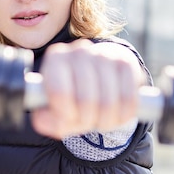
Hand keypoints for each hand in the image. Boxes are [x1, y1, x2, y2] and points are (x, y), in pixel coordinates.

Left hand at [30, 39, 145, 138]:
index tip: (69, 117)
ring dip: (106, 121)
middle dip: (88, 120)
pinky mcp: (126, 62)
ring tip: (101, 120)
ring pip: (109, 102)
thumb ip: (45, 118)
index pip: (60, 92)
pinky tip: (117, 115)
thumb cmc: (72, 96)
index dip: (66, 113)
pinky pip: (129, 98)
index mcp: (55, 59)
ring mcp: (104, 55)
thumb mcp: (54, 109)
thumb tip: (45, 119)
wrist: (99, 76)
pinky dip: (124, 115)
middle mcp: (79, 51)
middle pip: (86, 100)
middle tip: (87, 122)